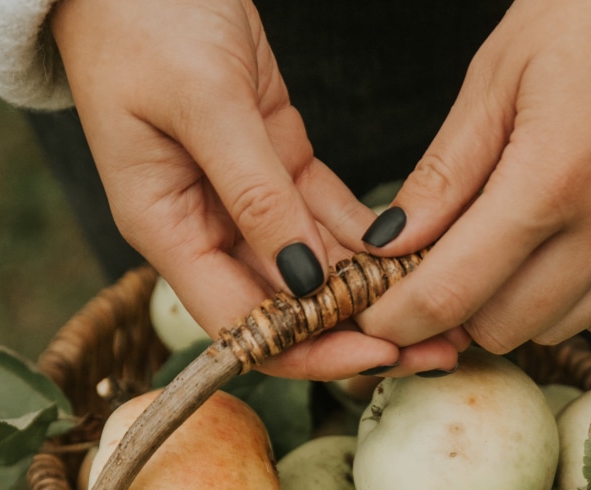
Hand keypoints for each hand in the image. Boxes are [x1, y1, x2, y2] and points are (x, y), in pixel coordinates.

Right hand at [49, 0, 460, 378]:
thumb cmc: (145, 21)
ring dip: (375, 292)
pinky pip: (328, 217)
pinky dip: (369, 238)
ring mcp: (245, 199)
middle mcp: (207, 227)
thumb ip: (253, 195)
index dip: (310, 351)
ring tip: (445, 307)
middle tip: (434, 348)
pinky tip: (419, 253)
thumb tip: (302, 283)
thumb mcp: (203, 103)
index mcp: (168, 228)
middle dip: (359, 333)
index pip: (242, 324)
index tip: (378, 355)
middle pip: (287, 310)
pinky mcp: (278, 164)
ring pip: (317, 269)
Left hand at [356, 0, 590, 352]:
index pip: (453, 292)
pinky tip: (552, 258)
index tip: (375, 317)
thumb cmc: (589, 11)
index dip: (400, 318)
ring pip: (554, 329)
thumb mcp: (493, 79)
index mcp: (549, 180)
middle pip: (501, 328)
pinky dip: (569, 304)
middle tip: (435, 268)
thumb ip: (443, 174)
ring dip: (511, 308)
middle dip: (455, 310)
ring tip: (497, 253)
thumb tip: (389, 242)